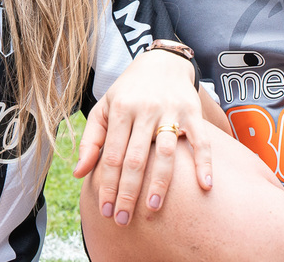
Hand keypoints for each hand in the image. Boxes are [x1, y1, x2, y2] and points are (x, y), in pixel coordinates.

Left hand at [73, 49, 212, 225]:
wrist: (161, 63)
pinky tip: (204, 186)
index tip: (106, 210)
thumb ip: (91, 140)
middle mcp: (145, 110)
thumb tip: (78, 173)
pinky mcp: (193, 112)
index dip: (108, 185)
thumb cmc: (128, 92)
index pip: (112, 155)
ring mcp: (171, 111)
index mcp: (120, 109)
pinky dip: (204, 163)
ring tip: (152, 209)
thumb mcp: (104, 108)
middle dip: (128, 192)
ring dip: (159, 183)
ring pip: (166, 152)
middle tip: (123, 219)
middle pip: (136, 158)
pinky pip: (200, 140)